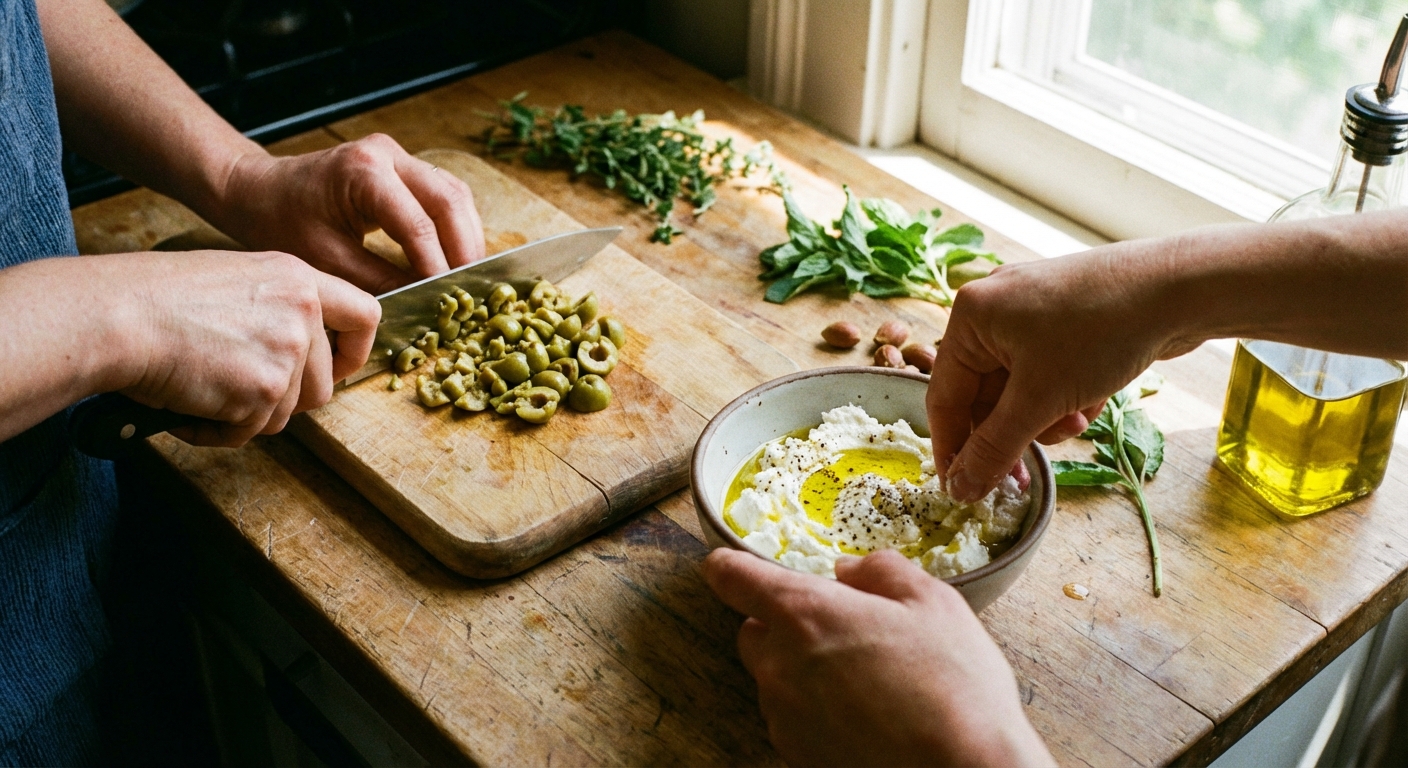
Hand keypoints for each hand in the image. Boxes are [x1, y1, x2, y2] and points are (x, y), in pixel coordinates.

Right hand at [107, 250, 379, 445]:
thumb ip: (277, 310)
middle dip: (282, 401)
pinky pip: (250, 431)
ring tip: (201, 393)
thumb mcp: (235, 281)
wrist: (119, 316)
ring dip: (245, 416)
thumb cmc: (157, 298)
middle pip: (322, 385)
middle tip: (237, 392)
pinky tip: (188, 408)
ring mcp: (288, 351)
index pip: (365, 315)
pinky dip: (217, 431)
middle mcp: (303, 312)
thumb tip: (297, 353)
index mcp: (298, 279)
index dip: (355, 351)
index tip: (336, 369)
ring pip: (286, 413)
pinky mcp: (264, 390)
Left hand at [209, 134, 486, 293]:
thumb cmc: (281, 222)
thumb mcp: (326, 260)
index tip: (448, 298)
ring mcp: (398, 156)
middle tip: (470, 289)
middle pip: (449, 200)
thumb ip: (378, 281)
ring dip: (466, 236)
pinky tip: (455, 256)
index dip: (437, 264)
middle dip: (464, 248)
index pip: (417, 222)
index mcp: (363, 171)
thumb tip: (423, 303)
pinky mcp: (403, 167)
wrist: (258, 190)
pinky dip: (455, 227)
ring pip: (454, 194)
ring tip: (468, 277)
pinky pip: (444, 194)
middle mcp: (387, 154)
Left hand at [704, 548, 1053, 767]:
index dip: (730, 567)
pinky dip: (816, 713)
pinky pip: (794, 722)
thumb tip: (850, 570)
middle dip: (784, 625)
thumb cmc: (954, 685)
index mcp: (804, 614)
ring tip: (865, 679)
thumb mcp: (933, 603)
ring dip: (803, 672)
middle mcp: (780, 666)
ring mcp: (785, 719)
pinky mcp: (798, 757)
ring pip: (775, 681)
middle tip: (840, 629)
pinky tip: (866, 715)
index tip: (732, 565)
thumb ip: (882, 572)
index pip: (732, 578)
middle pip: (752, 633)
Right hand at [928, 245, 1197, 501]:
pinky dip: (1065, 395)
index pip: (944, 397)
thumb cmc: (1099, 332)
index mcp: (971, 316)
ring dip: (1044, 416)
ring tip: (1076, 419)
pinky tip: (1093, 399)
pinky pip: (1047, 373)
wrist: (1180, 288)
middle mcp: (994, 309)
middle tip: (1026, 473)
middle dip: (1014, 431)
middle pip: (984, 395)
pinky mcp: (1066, 319)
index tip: (961, 492)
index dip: (952, 450)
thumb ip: (994, 448)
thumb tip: (959, 489)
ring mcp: (1032, 312)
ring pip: (1019, 389)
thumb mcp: (1039, 400)